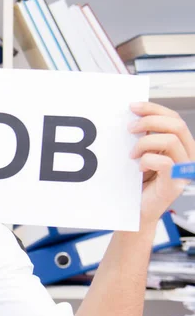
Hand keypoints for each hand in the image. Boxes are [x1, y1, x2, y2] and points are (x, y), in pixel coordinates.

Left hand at [129, 102, 194, 225]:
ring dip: (145, 143)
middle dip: (149, 121)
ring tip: (132, 154)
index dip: (153, 108)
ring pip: (171, 140)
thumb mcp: (141, 152)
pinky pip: (165, 162)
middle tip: (129, 129)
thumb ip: (144, 136)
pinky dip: (147, 161)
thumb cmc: (137, 181)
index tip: (132, 107)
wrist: (134, 209)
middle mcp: (187, 155)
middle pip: (176, 124)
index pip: (173, 117)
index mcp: (180, 144)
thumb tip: (132, 114)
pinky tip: (139, 168)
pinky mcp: (175, 184)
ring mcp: (183, 170)